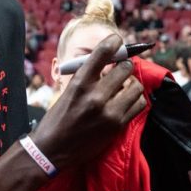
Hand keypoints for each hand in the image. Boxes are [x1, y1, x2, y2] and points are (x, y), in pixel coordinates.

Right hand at [31, 34, 145, 170]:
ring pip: (135, 86)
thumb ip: (88, 76)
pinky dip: (136, 100)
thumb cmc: (58, 118)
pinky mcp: (117, 125)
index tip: (117, 40)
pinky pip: (139, 104)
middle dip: (124, 66)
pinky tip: (126, 101)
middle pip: (125, 68)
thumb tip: (111, 60)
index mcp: (79, 83)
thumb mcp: (68, 91)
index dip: (114, 42)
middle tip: (120, 70)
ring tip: (123, 88)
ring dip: (131, 84)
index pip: (102, 53)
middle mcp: (95, 96)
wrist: (51, 150)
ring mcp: (108, 112)